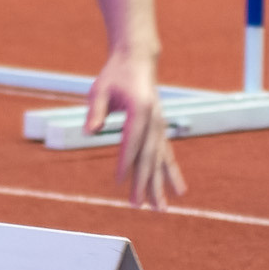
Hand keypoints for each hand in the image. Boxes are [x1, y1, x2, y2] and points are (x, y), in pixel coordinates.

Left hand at [87, 47, 186, 210]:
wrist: (137, 60)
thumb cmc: (115, 75)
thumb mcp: (99, 89)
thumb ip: (95, 110)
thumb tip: (89, 131)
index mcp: (140, 109)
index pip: (131, 141)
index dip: (124, 161)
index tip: (118, 181)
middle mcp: (155, 120)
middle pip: (148, 156)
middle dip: (143, 182)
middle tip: (137, 205)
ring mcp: (160, 126)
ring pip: (161, 160)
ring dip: (161, 185)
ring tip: (162, 209)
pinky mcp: (160, 129)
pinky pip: (167, 155)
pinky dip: (172, 173)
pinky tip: (179, 192)